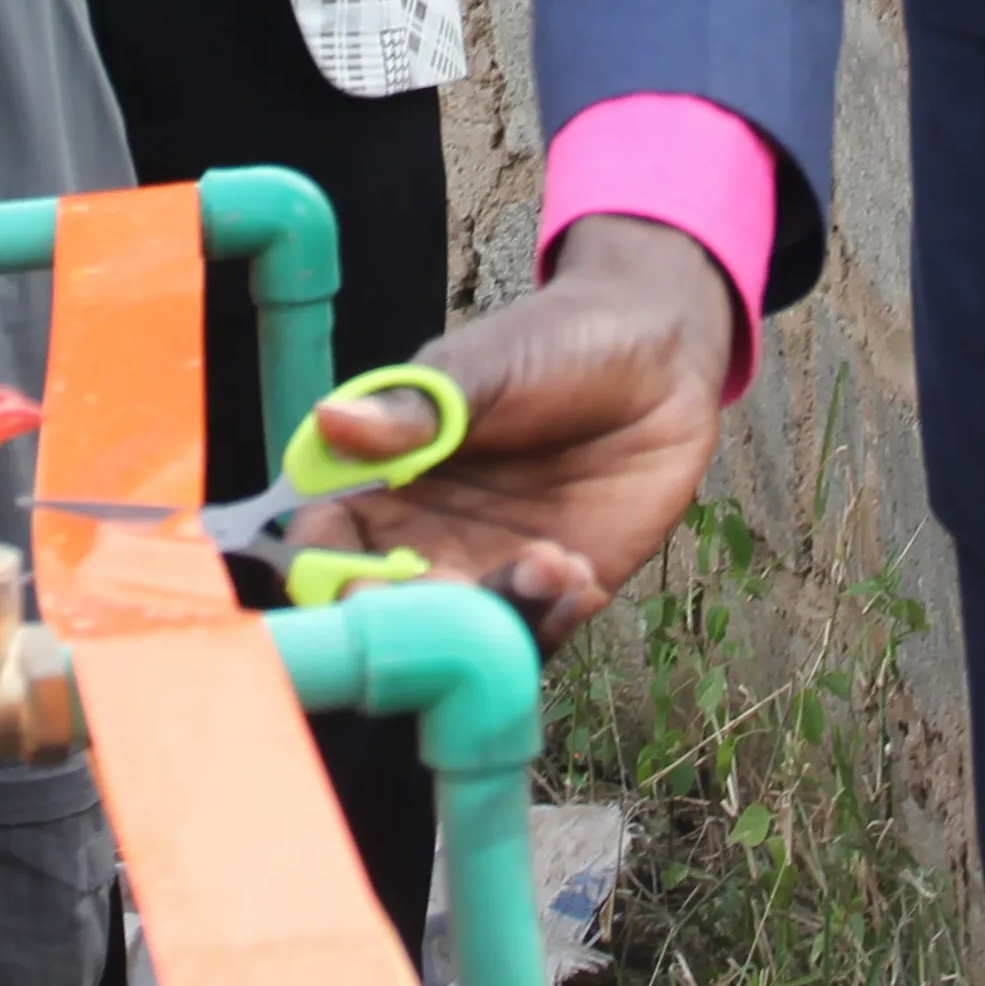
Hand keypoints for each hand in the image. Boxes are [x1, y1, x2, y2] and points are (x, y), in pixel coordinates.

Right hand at [293, 218, 734, 644]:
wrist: (662, 357)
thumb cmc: (555, 343)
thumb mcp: (482, 367)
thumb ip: (413, 409)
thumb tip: (330, 420)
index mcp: (383, 479)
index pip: (323, 542)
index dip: (322, 568)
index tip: (350, 573)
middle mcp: (423, 538)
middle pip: (381, 610)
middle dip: (405, 619)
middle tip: (449, 588)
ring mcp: (488, 571)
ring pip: (453, 641)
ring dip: (486, 623)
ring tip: (545, 562)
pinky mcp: (555, 593)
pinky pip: (529, 642)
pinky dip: (542, 624)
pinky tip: (575, 573)